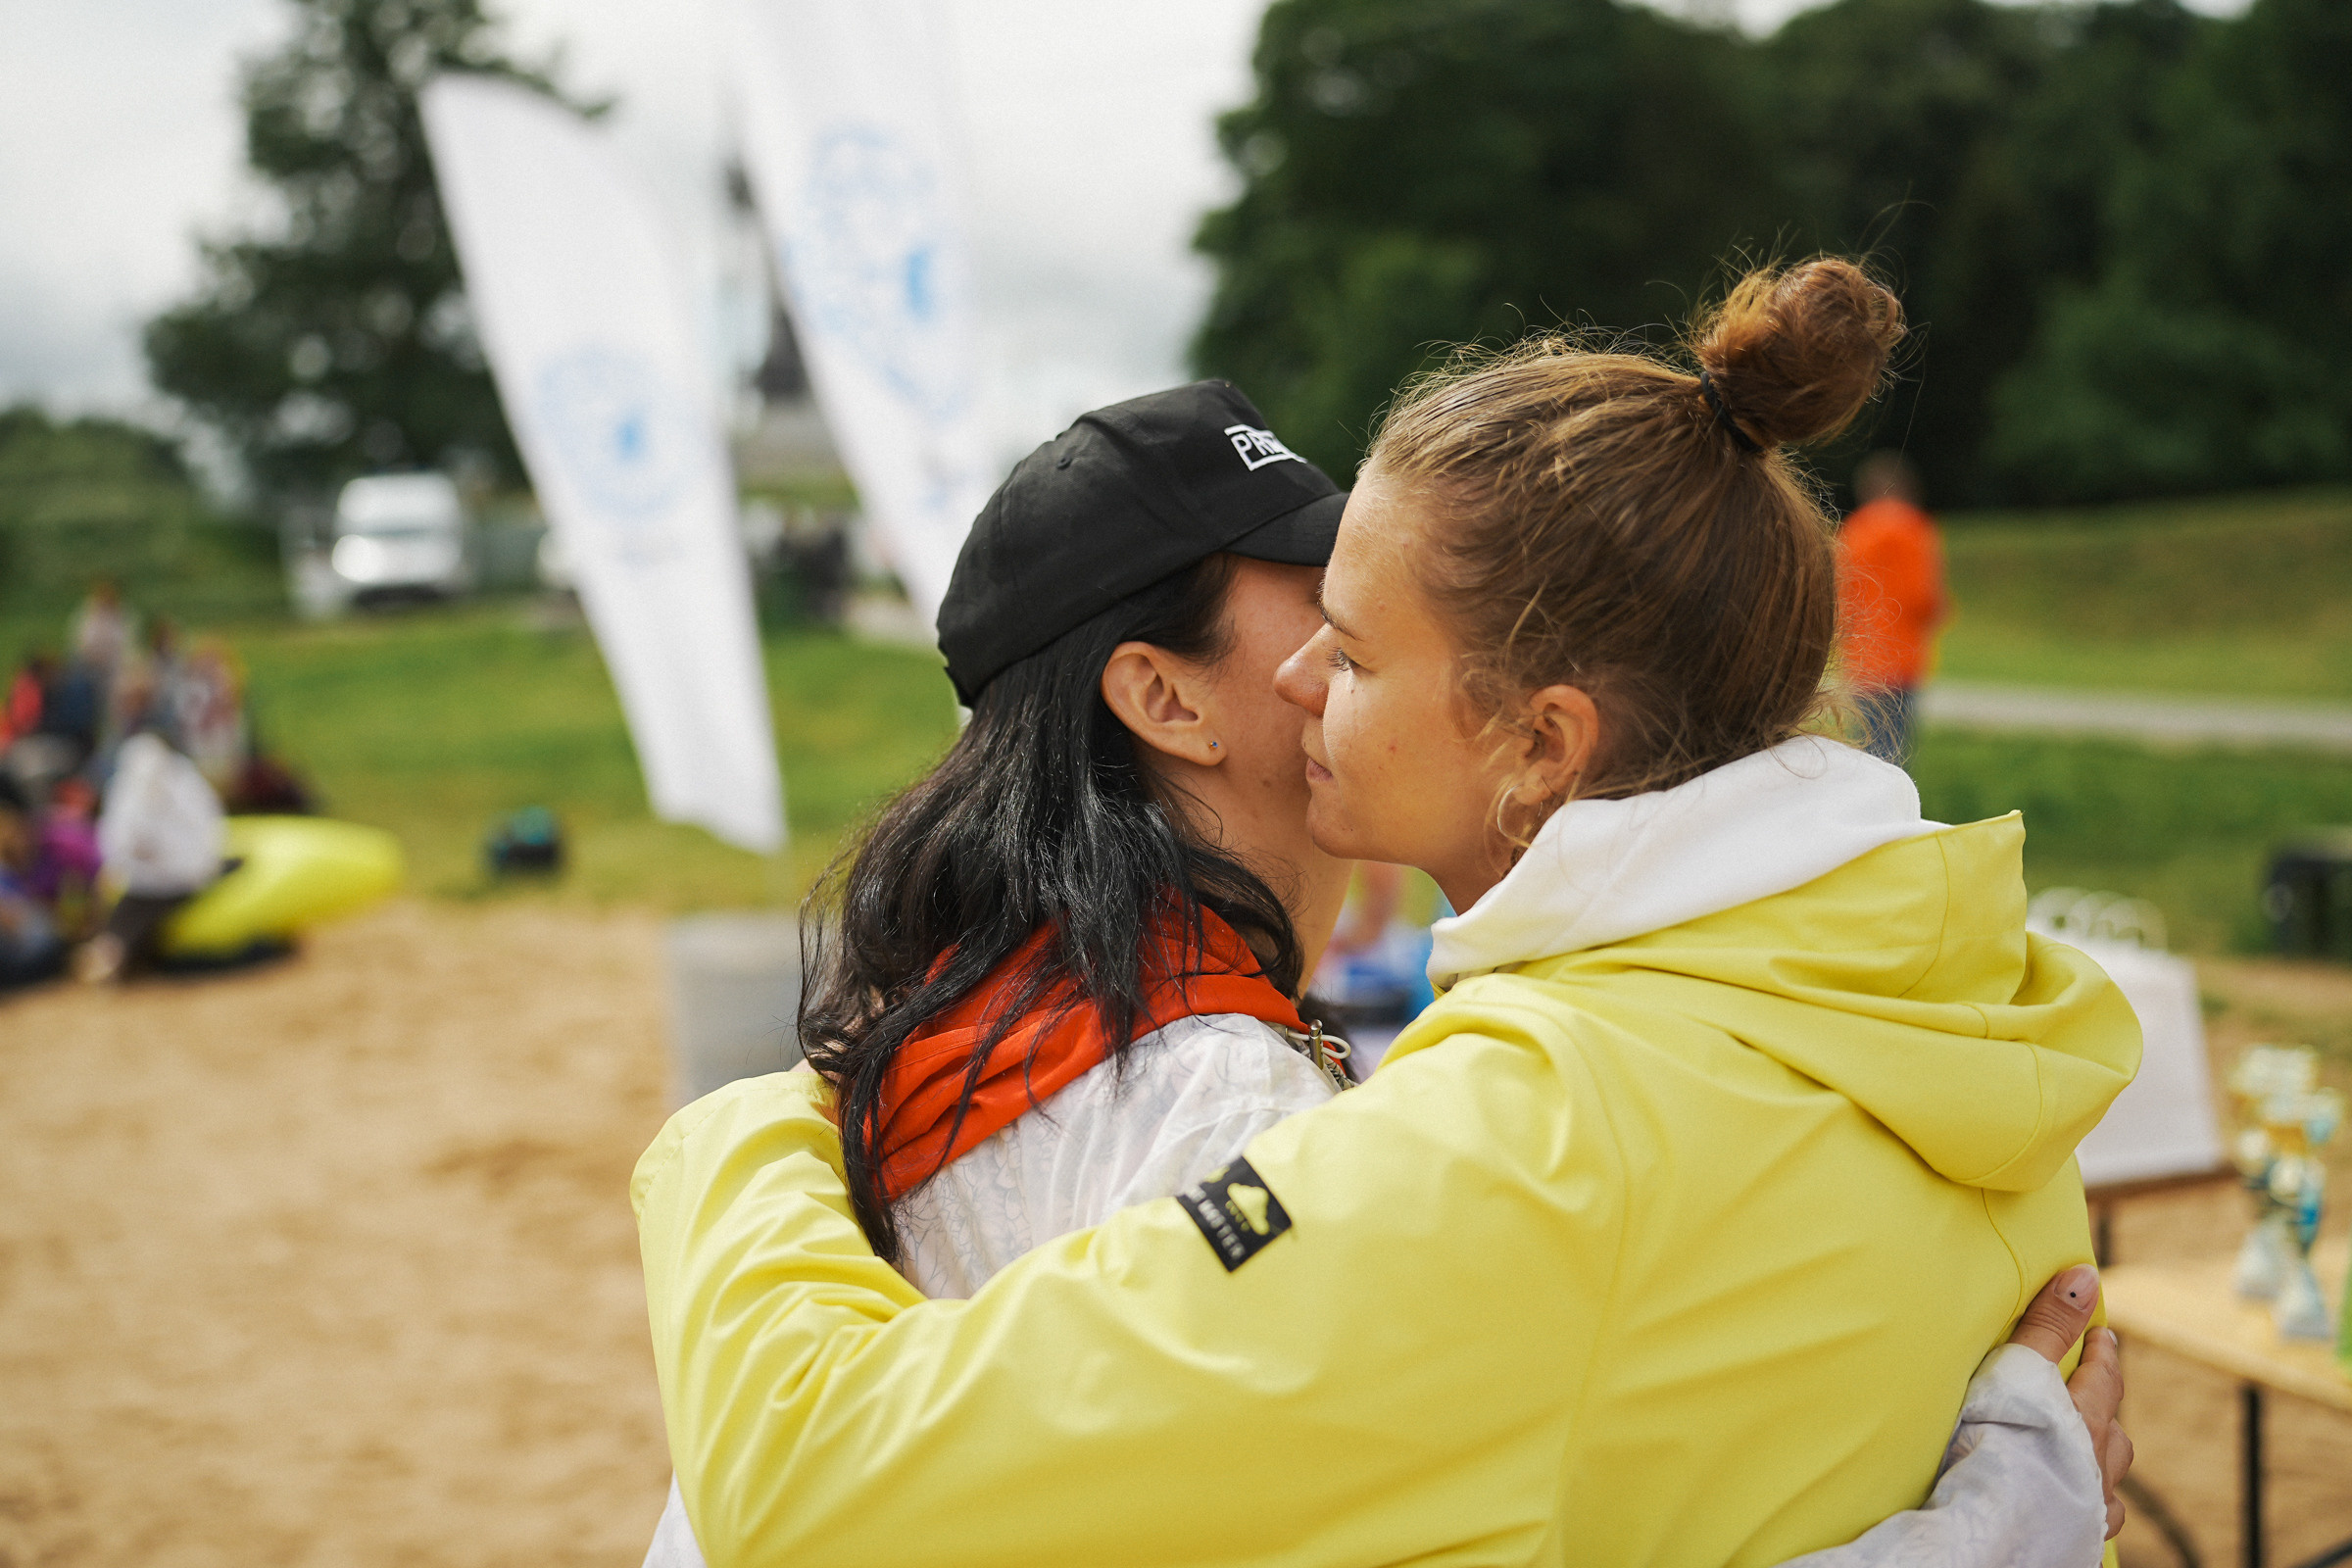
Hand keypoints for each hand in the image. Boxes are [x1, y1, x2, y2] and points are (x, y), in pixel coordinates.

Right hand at [2006, 1265, 2132, 1538]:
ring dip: (2098, 1467)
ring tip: (2085, 1458)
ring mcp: (2086, 1512)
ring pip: (2108, 1486)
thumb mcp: (2017, 1372)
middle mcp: (2095, 1469)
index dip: (2103, 1355)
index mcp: (2084, 1424)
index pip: (2105, 1381)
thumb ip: (2048, 1327)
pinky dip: (2084, 1510)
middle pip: (2114, 1437)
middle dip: (2106, 1414)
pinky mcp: (2071, 1545)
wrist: (1990, 1530)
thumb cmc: (1998, 1446)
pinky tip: (2070, 1510)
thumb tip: (2086, 1277)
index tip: (2104, 1336)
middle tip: (2094, 1398)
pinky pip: (2089, 1525)